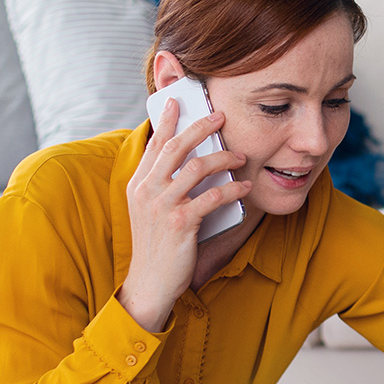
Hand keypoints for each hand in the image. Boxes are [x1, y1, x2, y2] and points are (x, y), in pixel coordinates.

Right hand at [119, 98, 251, 331]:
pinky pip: (212, 196)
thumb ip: (162, 186)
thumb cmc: (156, 246)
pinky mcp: (181, 223)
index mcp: (138, 184)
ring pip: (197, 167)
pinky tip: (245, 186)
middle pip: (176, 147)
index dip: (167, 121)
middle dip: (200, 127)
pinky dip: (232, 188)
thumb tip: (189, 163)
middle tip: (221, 116)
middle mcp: (147, 190)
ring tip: (241, 157)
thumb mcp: (150, 210)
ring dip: (224, 158)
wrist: (150, 282)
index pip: (154, 145)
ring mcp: (162, 206)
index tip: (178, 101)